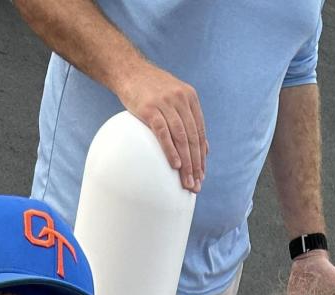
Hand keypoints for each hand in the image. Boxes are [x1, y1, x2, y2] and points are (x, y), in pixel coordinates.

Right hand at [117, 60, 206, 190]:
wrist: (129, 70)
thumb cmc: (151, 89)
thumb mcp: (175, 98)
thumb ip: (189, 120)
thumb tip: (205, 148)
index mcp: (190, 98)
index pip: (200, 133)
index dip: (202, 157)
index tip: (202, 176)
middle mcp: (181, 99)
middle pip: (192, 138)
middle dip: (196, 165)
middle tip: (196, 185)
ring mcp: (165, 103)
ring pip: (181, 138)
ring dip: (186, 163)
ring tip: (187, 181)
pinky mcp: (150, 108)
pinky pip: (163, 133)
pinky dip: (171, 151)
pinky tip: (175, 166)